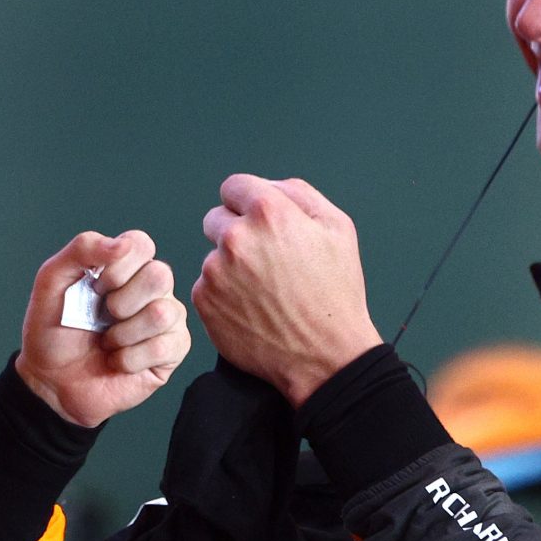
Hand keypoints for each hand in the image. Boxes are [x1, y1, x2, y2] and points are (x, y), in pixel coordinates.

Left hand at [15, 231, 191, 427]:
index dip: (117, 267)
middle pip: (160, 276)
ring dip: (123, 334)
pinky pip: (164, 347)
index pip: (142, 244)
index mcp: (126, 266)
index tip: (95, 287)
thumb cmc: (51, 329)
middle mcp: (151, 289)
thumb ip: (82, 249)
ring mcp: (166, 320)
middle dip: (121, 302)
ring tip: (107, 343)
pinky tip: (117, 361)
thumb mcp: (52, 280)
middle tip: (102, 317)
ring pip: (163, 314)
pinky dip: (129, 359)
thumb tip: (122, 244)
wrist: (50, 380)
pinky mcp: (171, 352)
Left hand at [194, 176, 382, 406]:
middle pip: (216, 218)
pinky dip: (223, 294)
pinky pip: (206, 286)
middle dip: (236, 233)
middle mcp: (235, 237)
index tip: (259, 224)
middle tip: (264, 262)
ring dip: (230, 267)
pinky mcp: (204, 301)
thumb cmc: (335, 292)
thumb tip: (268, 186)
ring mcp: (215, 271)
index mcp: (269, 212)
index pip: (233, 187)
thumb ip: (298, 193)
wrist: (324, 355)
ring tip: (263, 291)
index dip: (247, 203)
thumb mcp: (337, 228)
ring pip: (213, 256)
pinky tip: (251, 308)